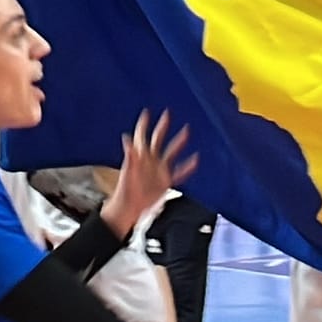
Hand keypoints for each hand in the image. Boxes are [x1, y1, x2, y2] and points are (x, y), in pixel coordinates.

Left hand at [101, 110, 197, 236]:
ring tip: (187, 131)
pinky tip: (196, 160)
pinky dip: (188, 166)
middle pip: (158, 139)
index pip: (142, 136)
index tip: (147, 112)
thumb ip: (130, 155)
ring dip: (179, 142)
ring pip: (171, 152)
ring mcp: (159, 170)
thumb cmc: (125, 190)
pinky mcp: (166, 181)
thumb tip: (126, 138)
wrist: (130, 208)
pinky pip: (180, 172)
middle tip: (168, 114)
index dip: (144, 124)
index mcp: (140, 156)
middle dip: (163, 126)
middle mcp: (150, 160)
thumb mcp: (127, 171)